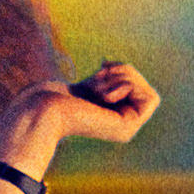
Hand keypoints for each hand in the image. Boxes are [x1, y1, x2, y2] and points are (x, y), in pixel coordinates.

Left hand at [0, 61, 158, 170]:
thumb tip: (108, 64)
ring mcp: (127, 130)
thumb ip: (104, 78)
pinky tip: (103, 94)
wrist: (44, 109)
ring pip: (149, 91)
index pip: (139, 87)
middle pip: (146, 87)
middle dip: (124, 71)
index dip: (125, 70)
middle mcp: (123, 126)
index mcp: (114, 117)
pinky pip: (149, 98)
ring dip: (120, 78)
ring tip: (95, 86)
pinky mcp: (127, 128)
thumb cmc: (58, 96)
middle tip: (100, 72)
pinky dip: (127, 86)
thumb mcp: (88, 82)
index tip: (103, 64)